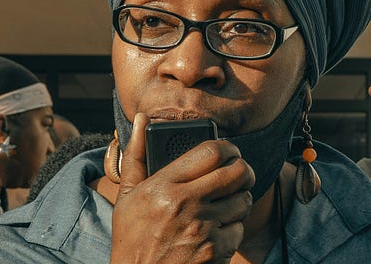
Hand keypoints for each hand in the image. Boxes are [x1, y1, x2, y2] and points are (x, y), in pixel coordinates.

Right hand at [110, 113, 254, 263]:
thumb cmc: (131, 239)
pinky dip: (232, 230)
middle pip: (237, 172)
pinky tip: (215, 232)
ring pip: (244, 201)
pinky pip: (239, 229)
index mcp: (163, 186)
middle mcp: (185, 204)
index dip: (228, 147)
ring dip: (239, 201)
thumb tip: (140, 119)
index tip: (229, 151)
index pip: (211, 152)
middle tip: (238, 173)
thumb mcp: (126, 197)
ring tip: (224, 205)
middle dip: (243, 169)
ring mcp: (203, 229)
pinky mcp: (215, 251)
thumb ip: (135, 156)